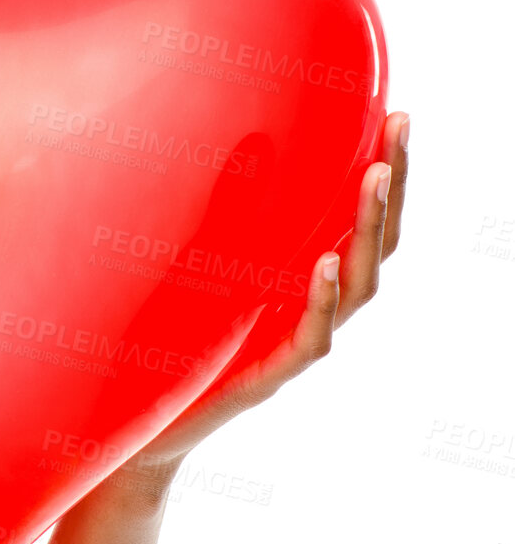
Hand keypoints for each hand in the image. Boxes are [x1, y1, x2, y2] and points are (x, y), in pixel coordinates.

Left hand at [114, 110, 410, 483]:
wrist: (143, 426)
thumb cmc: (171, 344)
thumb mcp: (190, 268)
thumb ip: (217, 217)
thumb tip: (237, 145)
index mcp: (298, 278)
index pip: (356, 220)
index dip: (384, 174)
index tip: (397, 117)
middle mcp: (308, 308)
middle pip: (371, 246)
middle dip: (391, 189)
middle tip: (400, 132)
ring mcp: (294, 343)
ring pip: (355, 288)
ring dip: (365, 231)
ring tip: (375, 178)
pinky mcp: (267, 376)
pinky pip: (310, 338)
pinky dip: (319, 299)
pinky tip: (325, 263)